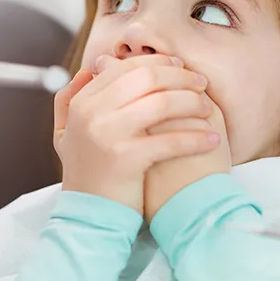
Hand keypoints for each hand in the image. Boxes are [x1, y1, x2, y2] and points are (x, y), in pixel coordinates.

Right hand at [54, 54, 218, 214]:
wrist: (88, 217)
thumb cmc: (89, 173)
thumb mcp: (68, 133)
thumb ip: (71, 99)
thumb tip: (89, 70)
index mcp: (82, 102)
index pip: (126, 67)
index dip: (158, 63)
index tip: (181, 67)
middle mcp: (90, 113)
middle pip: (146, 77)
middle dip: (180, 77)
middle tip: (201, 82)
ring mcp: (106, 134)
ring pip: (161, 103)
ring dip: (192, 102)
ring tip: (208, 109)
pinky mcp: (125, 159)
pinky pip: (170, 140)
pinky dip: (196, 138)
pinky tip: (211, 139)